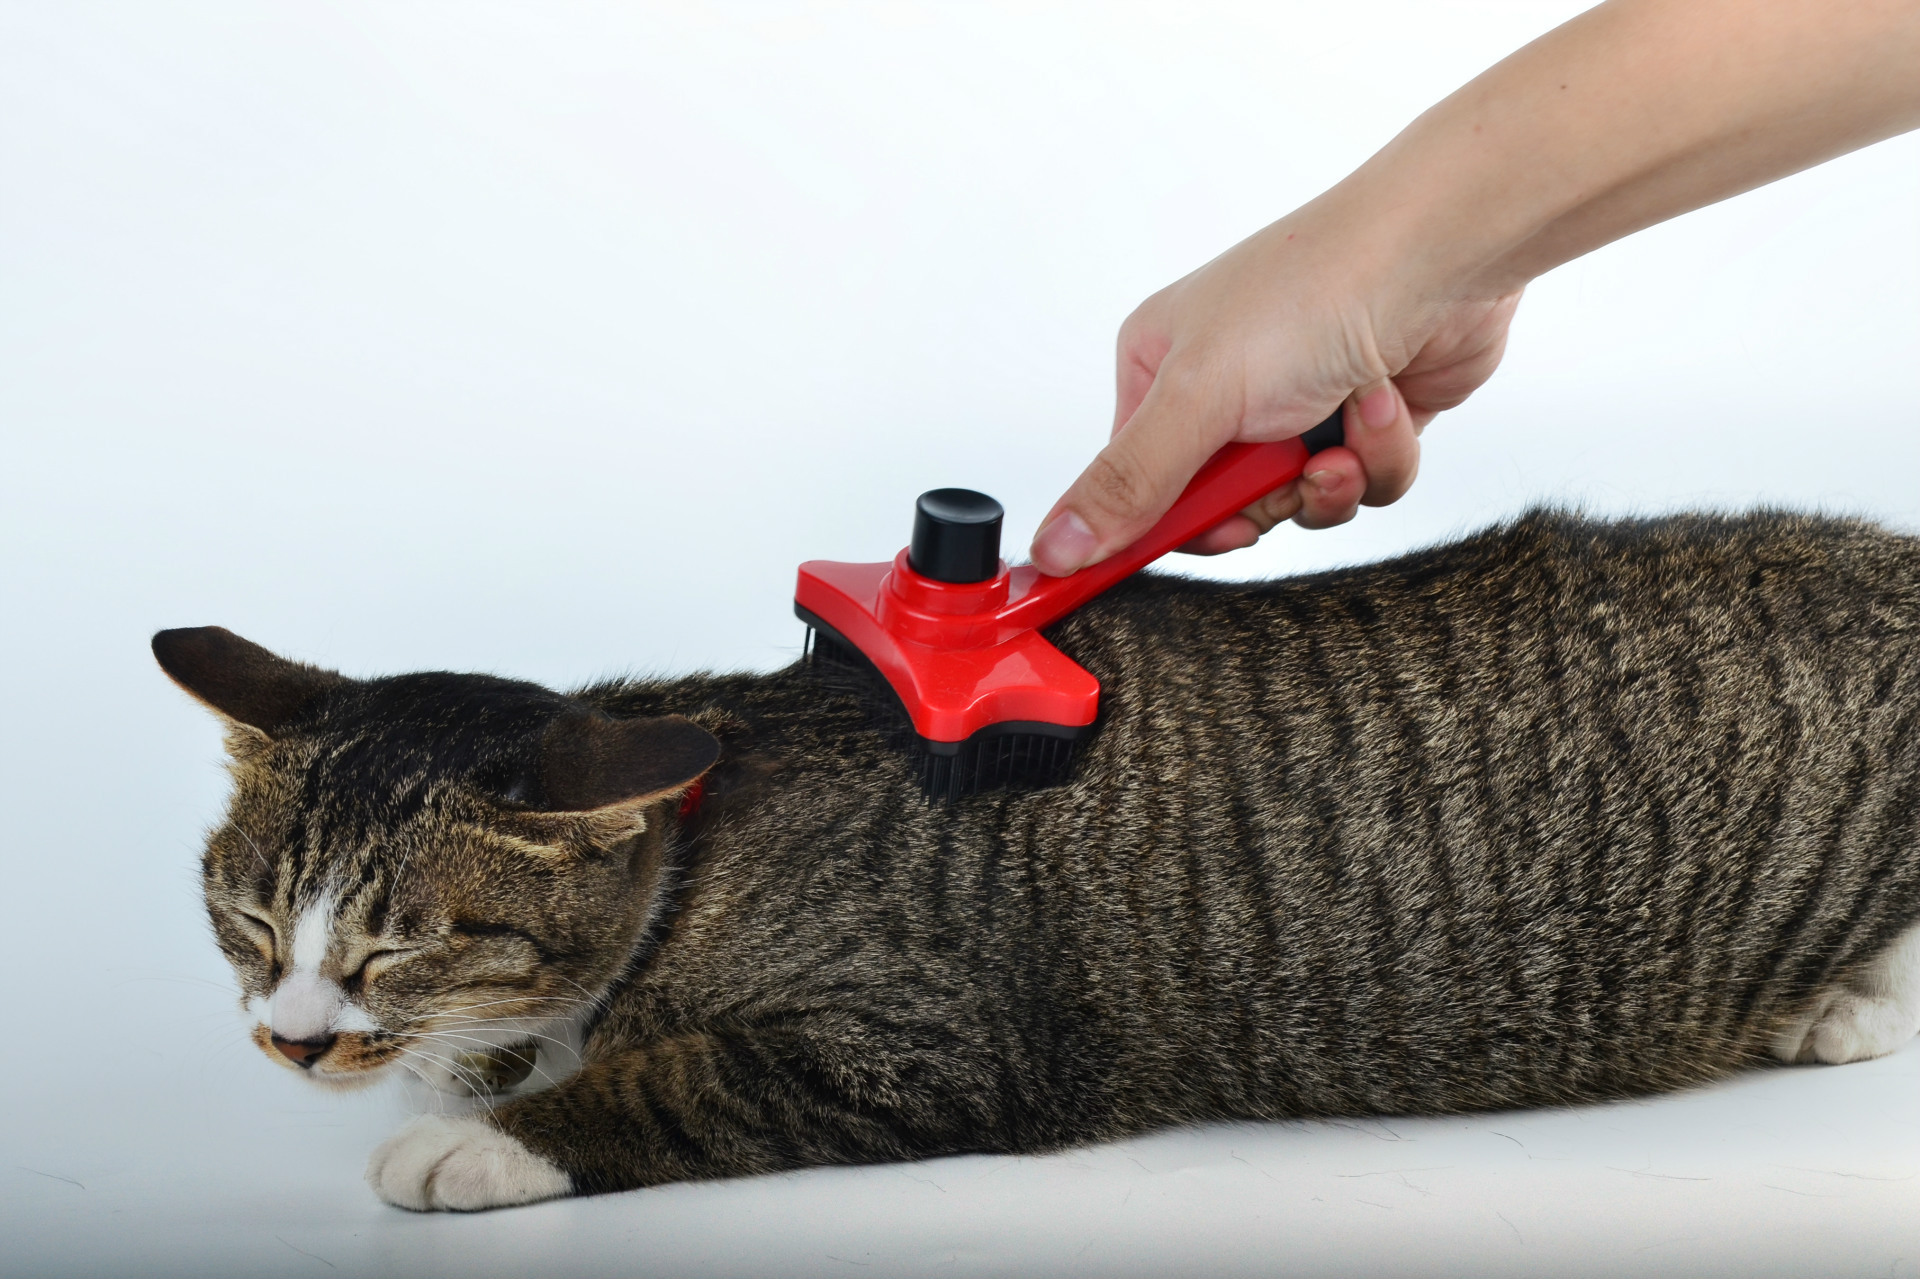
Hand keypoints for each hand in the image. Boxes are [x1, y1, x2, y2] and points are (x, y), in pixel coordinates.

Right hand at [1031, 208, 1520, 574]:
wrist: (1442, 253)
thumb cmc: (1315, 290)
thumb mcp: (1198, 398)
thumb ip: (1128, 482)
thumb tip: (1055, 546)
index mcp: (1159, 369)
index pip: (1134, 485)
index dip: (1165, 526)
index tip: (1189, 547)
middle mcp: (1224, 387)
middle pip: (1219, 506)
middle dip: (1263, 501)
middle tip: (1281, 473)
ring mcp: (1296, 405)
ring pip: (1297, 504)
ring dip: (1328, 483)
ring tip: (1342, 435)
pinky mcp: (1361, 421)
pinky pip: (1360, 486)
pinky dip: (1378, 458)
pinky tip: (1384, 405)